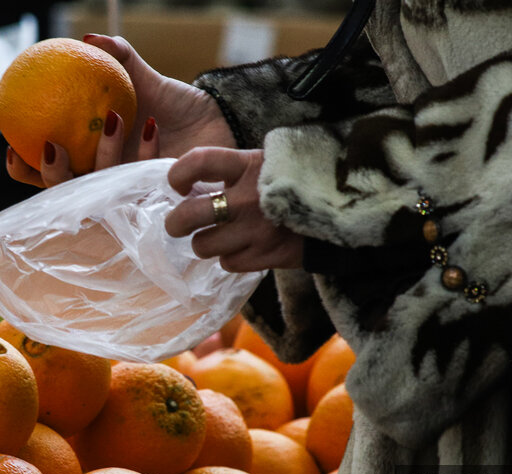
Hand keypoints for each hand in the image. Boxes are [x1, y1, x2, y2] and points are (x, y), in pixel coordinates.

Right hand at [7, 34, 235, 187]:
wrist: (214, 122)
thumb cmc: (172, 104)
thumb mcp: (143, 78)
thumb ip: (117, 57)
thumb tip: (90, 37)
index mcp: (86, 152)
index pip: (42, 168)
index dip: (22, 166)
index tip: (13, 148)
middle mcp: (101, 176)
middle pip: (60, 190)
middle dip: (50, 173)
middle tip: (53, 145)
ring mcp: (126, 189)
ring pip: (99, 188)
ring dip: (102, 153)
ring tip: (116, 118)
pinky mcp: (154, 195)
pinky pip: (140, 179)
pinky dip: (144, 150)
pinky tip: (153, 126)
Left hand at [165, 147, 303, 272]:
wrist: (347, 208)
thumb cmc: (296, 181)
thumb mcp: (265, 162)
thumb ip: (230, 169)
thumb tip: (188, 185)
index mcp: (249, 165)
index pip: (198, 162)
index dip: (178, 175)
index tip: (178, 185)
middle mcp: (249, 198)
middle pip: (189, 216)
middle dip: (176, 223)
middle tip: (178, 225)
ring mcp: (258, 231)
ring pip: (203, 246)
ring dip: (206, 243)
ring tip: (218, 236)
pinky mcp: (268, 256)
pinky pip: (229, 263)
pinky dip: (231, 257)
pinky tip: (242, 246)